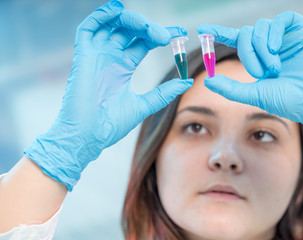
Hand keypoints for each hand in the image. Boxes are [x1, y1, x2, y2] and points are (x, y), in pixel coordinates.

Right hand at [25, 0, 191, 190]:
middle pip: (130, 32)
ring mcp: (96, 56)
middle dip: (149, 29)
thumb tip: (187, 83)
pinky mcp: (83, 56)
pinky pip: (89, 29)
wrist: (88, 136)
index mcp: (123, 68)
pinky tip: (118, 10)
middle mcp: (110, 58)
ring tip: (147, 27)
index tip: (179, 34)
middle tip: (165, 36)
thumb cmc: (111, 124)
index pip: (143, 43)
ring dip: (130, 21)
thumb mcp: (144, 105)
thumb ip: (163, 93)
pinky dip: (101, 16)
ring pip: (112, 26)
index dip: (160, 35)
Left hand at [198, 11, 302, 151]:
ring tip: (274, 68)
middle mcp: (272, 46)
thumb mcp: (254, 94)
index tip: (202, 30)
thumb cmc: (288, 101)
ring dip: (261, 48)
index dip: (219, 33)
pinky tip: (274, 49)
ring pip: (261, 27)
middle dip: (247, 53)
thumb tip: (207, 79)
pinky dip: (273, 32)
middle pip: (246, 34)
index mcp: (261, 58)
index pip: (237, 41)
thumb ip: (230, 88)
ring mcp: (287, 37)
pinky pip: (282, 19)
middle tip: (259, 72)